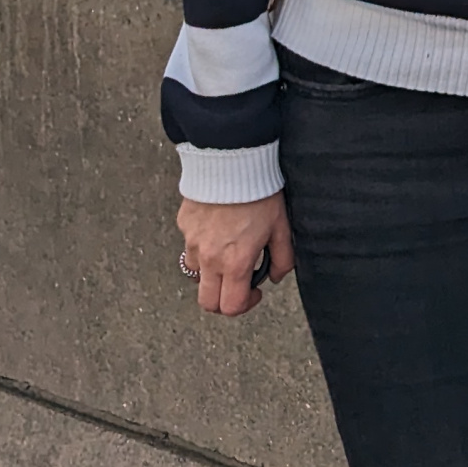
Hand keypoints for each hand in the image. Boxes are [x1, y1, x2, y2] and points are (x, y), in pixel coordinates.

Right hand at [177, 192, 293, 316]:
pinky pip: (189, 246)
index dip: (246, 304)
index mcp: (235, 263)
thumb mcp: (281, 226)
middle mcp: (210, 258)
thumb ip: (282, 258)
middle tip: (236, 283)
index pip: (232, 306)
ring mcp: (193, 242)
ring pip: (196, 274)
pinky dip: (201, 246)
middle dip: (222, 299)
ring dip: (210, 272)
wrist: (233, 160)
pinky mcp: (184, 225)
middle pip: (207, 302)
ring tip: (225, 252)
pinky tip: (216, 228)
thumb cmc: (259, 192)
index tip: (255, 290)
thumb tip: (276, 276)